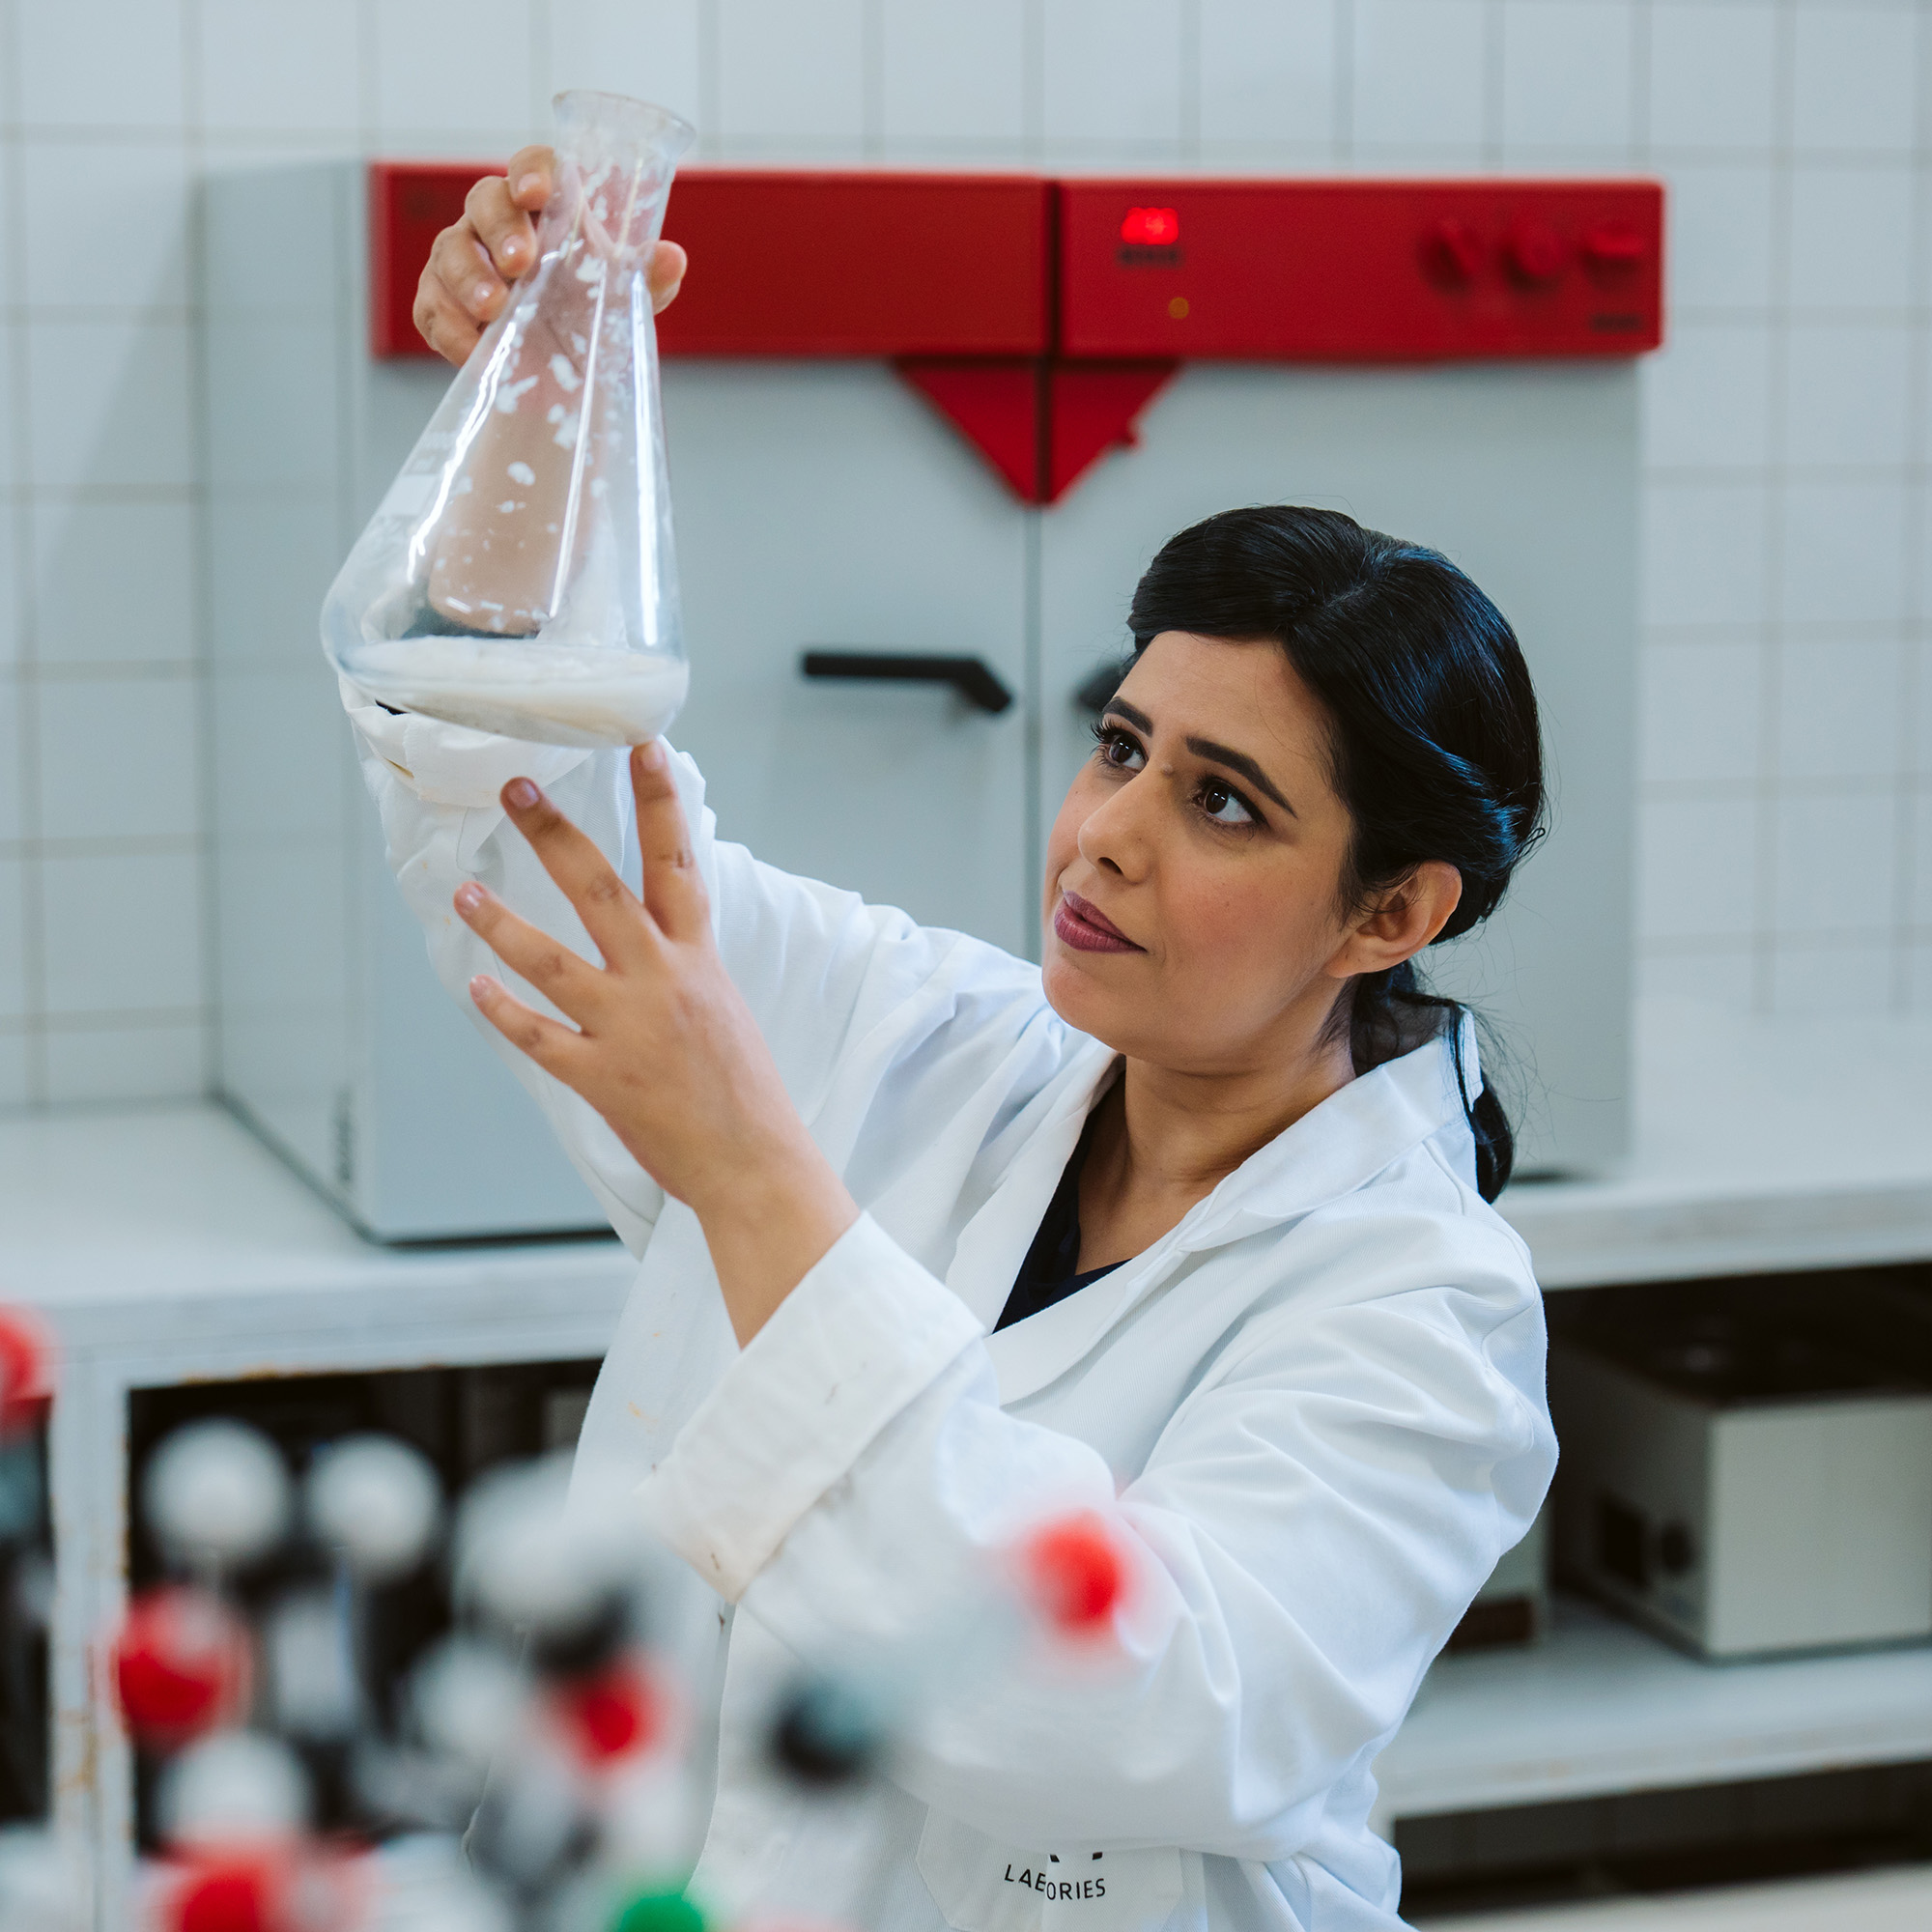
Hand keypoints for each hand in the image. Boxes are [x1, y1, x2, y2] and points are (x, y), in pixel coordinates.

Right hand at [414, 143, 690, 365]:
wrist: (556, 386)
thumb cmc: (583, 320)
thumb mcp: (619, 303)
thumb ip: (644, 279)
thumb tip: (670, 258)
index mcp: (542, 209)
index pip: (533, 168)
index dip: (532, 171)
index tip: (539, 193)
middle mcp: (494, 225)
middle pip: (484, 200)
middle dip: (501, 228)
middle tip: (522, 263)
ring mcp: (460, 261)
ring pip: (448, 249)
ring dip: (469, 276)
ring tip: (495, 307)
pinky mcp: (437, 304)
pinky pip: (430, 306)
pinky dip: (449, 326)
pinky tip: (473, 347)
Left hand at [453, 744, 857, 1344]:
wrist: (755, 1163)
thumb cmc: (744, 1091)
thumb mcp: (724, 1007)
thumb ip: (683, 964)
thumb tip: (650, 932)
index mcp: (698, 960)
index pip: (678, 861)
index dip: (660, 800)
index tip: (642, 746)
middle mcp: (661, 981)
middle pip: (600, 889)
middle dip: (554, 834)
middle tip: (517, 789)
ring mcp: (628, 1028)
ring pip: (551, 961)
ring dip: (502, 923)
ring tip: (464, 890)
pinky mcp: (601, 1077)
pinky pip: (539, 1037)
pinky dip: (504, 1012)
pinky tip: (475, 988)